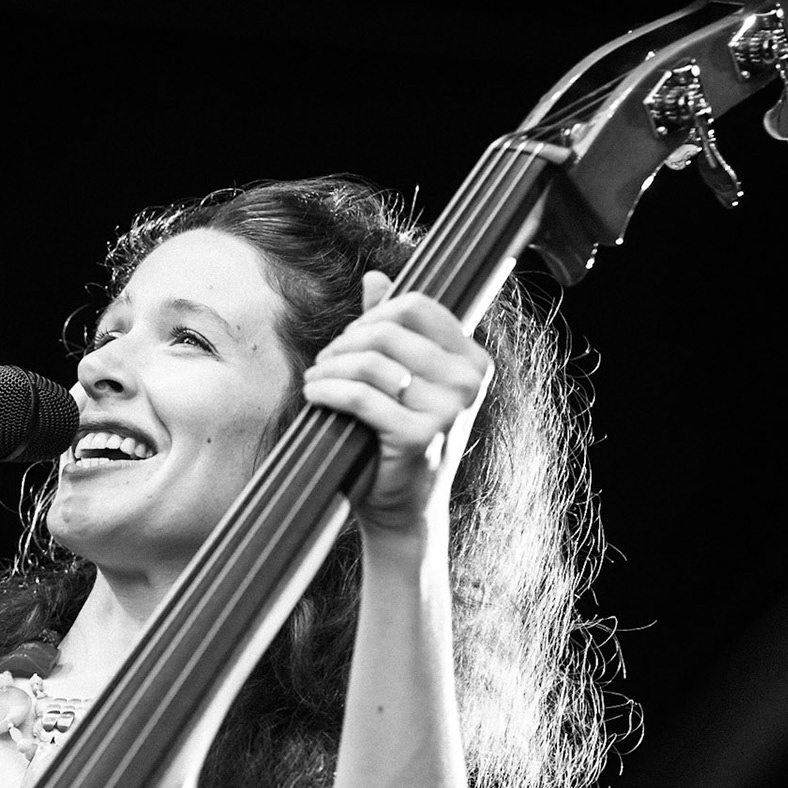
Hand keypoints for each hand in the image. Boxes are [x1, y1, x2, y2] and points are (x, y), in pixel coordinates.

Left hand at [301, 272, 492, 534]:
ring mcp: (448, 409)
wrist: (404, 509)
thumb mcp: (405, 381)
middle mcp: (468, 381)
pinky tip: (314, 395)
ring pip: (370, 361)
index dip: (373, 316)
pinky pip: (360, 396)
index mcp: (473, 360)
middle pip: (387, 331)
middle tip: (324, 364)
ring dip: (329, 367)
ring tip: (315, 381)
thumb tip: (374, 278)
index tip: (350, 339)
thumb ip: (394, 330)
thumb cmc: (399, 440)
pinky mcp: (419, 436)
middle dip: (343, 343)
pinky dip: (328, 391)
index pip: (416, 306)